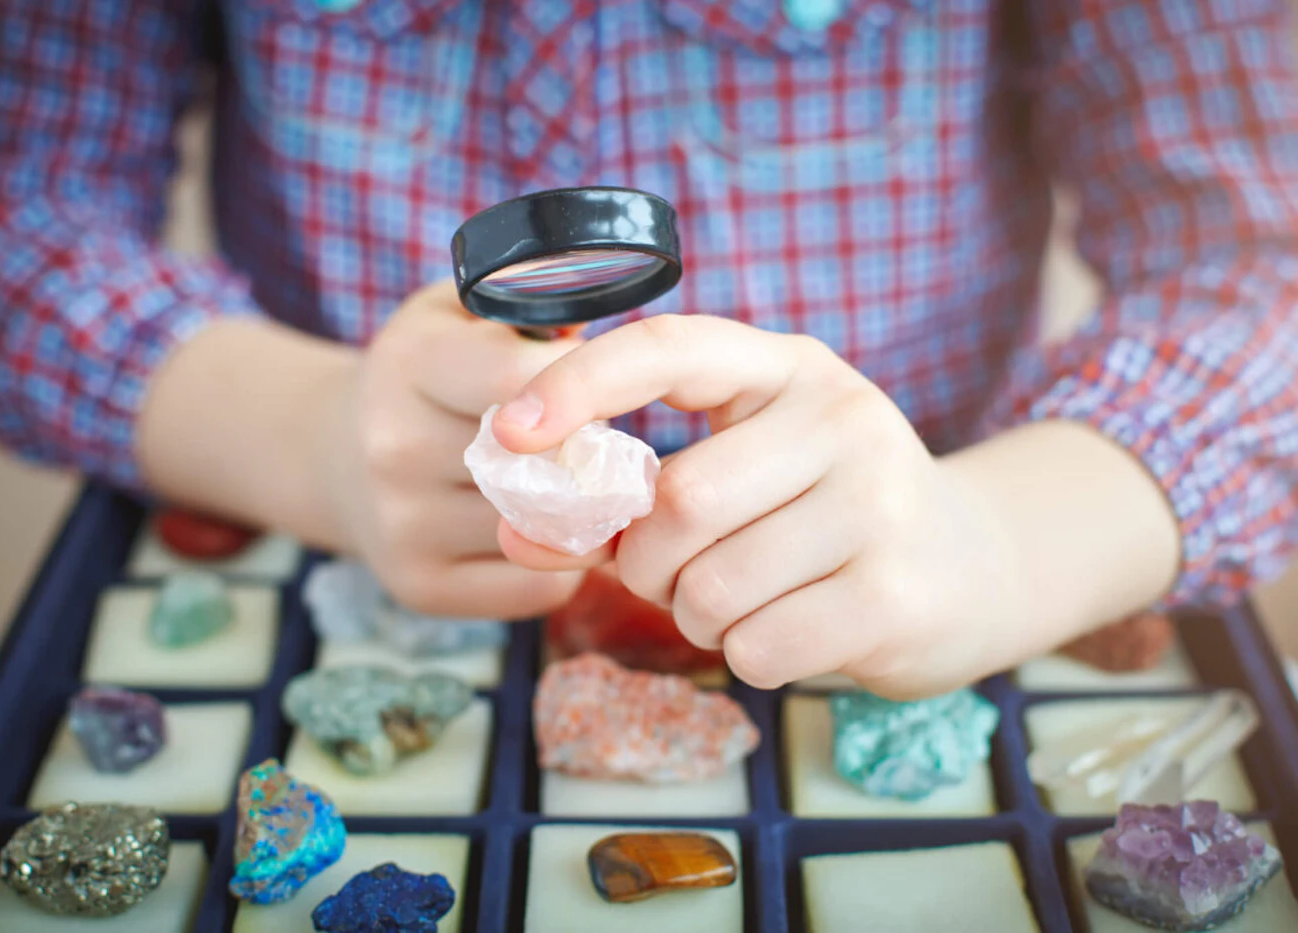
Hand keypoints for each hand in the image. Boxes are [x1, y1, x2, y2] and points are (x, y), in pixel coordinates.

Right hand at [322, 281, 585, 618]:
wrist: (335, 455)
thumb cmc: (427, 373)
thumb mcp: (459, 312)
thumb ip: (528, 302)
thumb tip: (605, 339)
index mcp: (410, 362)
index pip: (518, 380)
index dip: (580, 386)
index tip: (602, 391)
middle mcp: (393, 447)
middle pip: (538, 462)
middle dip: (590, 454)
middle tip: (606, 447)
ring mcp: (402, 524)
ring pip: (545, 528)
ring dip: (584, 514)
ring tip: (579, 487)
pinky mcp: (421, 586)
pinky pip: (539, 585)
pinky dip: (564, 563)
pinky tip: (551, 533)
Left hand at [487, 314, 1051, 696]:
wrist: (973, 567)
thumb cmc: (823, 518)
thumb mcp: (742, 477)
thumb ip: (627, 501)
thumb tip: (516, 536)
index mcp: (787, 369)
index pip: (670, 349)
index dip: (579, 387)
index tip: (509, 433)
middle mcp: (840, 418)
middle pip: (679, 503)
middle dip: (649, 564)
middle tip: (675, 576)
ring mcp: (878, 503)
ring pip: (710, 589)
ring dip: (699, 618)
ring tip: (746, 603)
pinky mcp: (894, 593)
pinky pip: (757, 647)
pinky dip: (747, 656)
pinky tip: (791, 632)